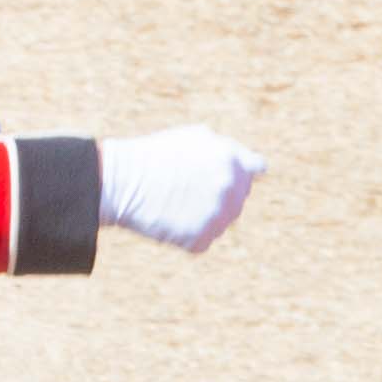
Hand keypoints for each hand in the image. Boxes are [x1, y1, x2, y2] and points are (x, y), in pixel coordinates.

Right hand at [99, 125, 266, 252]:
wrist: (122, 181)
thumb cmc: (154, 156)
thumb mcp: (195, 139)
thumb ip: (230, 150)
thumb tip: (259, 167)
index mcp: (233, 161)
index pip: (254, 171)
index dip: (236, 173)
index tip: (217, 175)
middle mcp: (231, 189)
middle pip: (236, 201)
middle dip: (216, 198)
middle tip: (184, 192)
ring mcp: (217, 216)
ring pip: (220, 224)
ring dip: (202, 218)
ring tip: (173, 205)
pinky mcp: (200, 239)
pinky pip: (201, 242)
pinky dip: (186, 236)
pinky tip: (167, 221)